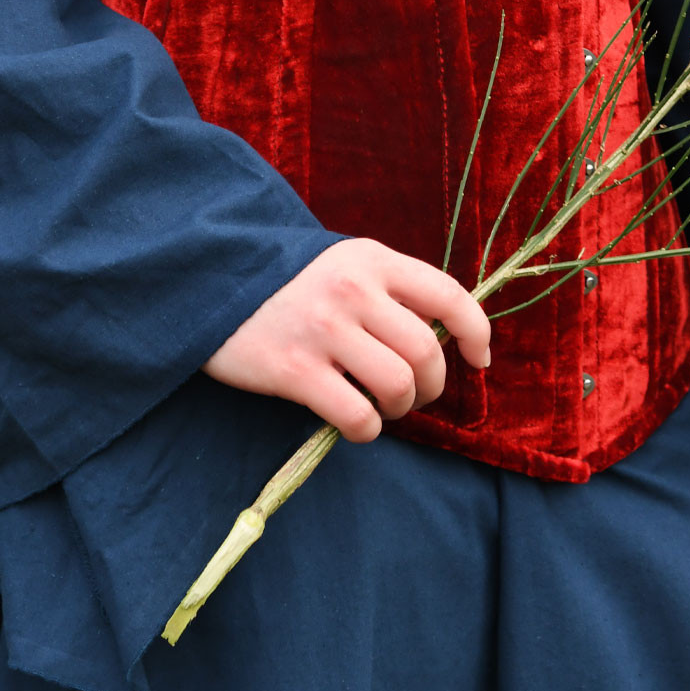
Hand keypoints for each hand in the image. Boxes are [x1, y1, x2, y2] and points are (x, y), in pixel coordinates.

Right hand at [201, 237, 492, 442]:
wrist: (210, 280)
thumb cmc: (289, 280)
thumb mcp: (344, 263)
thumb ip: (390, 290)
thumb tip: (442, 337)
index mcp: (372, 259)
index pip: (449, 295)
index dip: (476, 332)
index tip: (479, 360)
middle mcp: (354, 290)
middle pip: (426, 352)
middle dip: (432, 385)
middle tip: (414, 394)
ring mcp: (324, 330)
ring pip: (398, 386)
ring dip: (400, 408)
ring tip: (382, 406)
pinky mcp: (294, 370)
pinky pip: (357, 416)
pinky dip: (367, 431)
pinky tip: (355, 423)